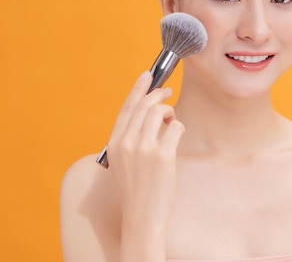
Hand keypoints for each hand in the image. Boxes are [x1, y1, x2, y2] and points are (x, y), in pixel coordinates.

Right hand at [105, 71, 184, 223]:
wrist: (141, 216)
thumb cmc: (136, 189)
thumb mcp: (123, 161)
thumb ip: (130, 138)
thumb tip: (150, 113)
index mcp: (114, 143)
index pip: (126, 108)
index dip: (137, 88)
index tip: (147, 75)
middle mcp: (126, 143)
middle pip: (144, 105)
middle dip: (159, 95)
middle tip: (168, 93)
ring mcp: (144, 148)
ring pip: (159, 112)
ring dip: (169, 112)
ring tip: (171, 121)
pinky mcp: (163, 155)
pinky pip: (175, 127)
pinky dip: (178, 127)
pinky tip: (175, 136)